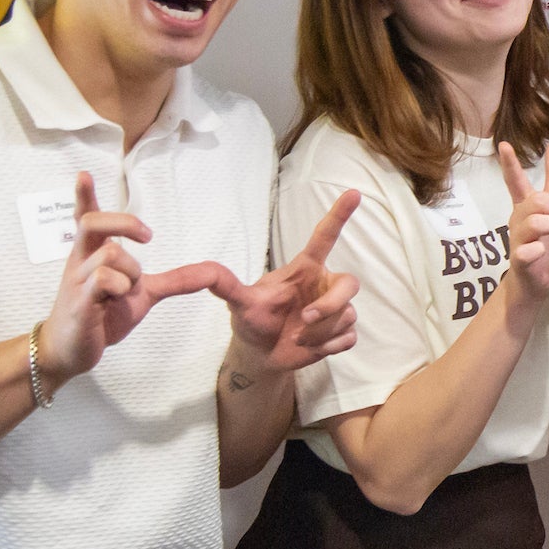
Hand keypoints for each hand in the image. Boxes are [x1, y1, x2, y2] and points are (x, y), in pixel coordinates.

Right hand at [37, 172, 220, 388]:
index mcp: (91, 254)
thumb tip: (210, 272)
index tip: (84, 174)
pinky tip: (115, 300)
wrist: (70, 351)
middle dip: (124, 222)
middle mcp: (80, 260)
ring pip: (109, 252)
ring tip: (125, 290)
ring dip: (131, 269)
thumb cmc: (101, 316)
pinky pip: (103, 279)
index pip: (85, 218)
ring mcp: (76, 279)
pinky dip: (120, 286)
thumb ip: (174, 281)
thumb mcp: (142, 295)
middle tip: (148, 237)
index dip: (84, 195)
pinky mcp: (78, 300)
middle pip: (93, 222)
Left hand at [178, 190, 361, 378]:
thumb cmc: (252, 320)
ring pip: (347, 316)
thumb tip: (195, 271)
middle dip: (331, 304)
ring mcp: (336, 310)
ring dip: (319, 333)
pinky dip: (327, 347)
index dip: (338, 215)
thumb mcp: (236, 301)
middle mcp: (324, 285)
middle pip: (350, 284)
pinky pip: (348, 338)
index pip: (325, 237)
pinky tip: (309, 347)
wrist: (261, 355)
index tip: (353, 193)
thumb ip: (221, 283)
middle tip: (306, 318)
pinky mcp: (340, 334)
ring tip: (297, 337)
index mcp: (305, 269)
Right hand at [500, 142, 548, 301]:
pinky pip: (528, 251)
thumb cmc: (544, 241)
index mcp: (525, 206)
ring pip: (535, 223)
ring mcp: (516, 240)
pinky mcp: (520, 261)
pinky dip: (538, 250)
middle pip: (536, 200)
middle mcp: (517, 220)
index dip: (510, 164)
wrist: (534, 281)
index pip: (515, 181)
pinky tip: (541, 252)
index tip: (504, 144)